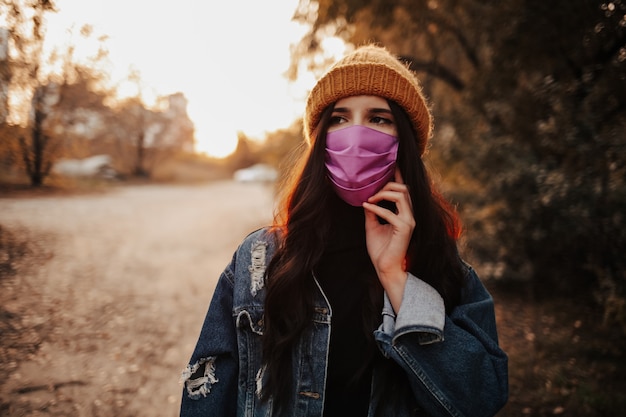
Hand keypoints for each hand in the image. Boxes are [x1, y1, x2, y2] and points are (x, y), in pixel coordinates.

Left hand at [362, 169, 414, 311]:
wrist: (385, 268)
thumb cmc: (380, 249)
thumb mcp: (372, 226)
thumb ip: (372, 211)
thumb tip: (366, 198)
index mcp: (404, 213)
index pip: (403, 190)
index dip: (398, 175)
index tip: (391, 162)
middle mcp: (409, 215)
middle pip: (403, 189)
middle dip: (387, 184)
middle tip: (371, 189)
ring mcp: (409, 221)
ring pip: (401, 196)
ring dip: (383, 194)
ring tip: (369, 198)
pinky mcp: (405, 229)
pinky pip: (390, 213)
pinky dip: (377, 208)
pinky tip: (367, 207)